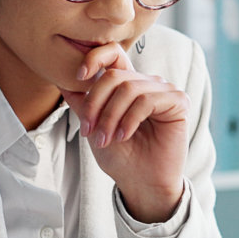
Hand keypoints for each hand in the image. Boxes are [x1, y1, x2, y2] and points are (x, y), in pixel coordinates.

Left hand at [60, 43, 188, 221]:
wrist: (141, 183)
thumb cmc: (120, 157)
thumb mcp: (93, 127)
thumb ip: (82, 103)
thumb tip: (61, 80)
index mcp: (127, 84)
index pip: (114, 53)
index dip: (95, 57)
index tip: (78, 76)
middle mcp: (146, 83)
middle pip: (114, 76)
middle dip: (95, 104)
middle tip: (88, 130)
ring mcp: (163, 90)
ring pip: (129, 89)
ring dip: (110, 117)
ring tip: (106, 139)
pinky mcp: (177, 101)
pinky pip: (147, 100)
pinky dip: (129, 119)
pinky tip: (124, 136)